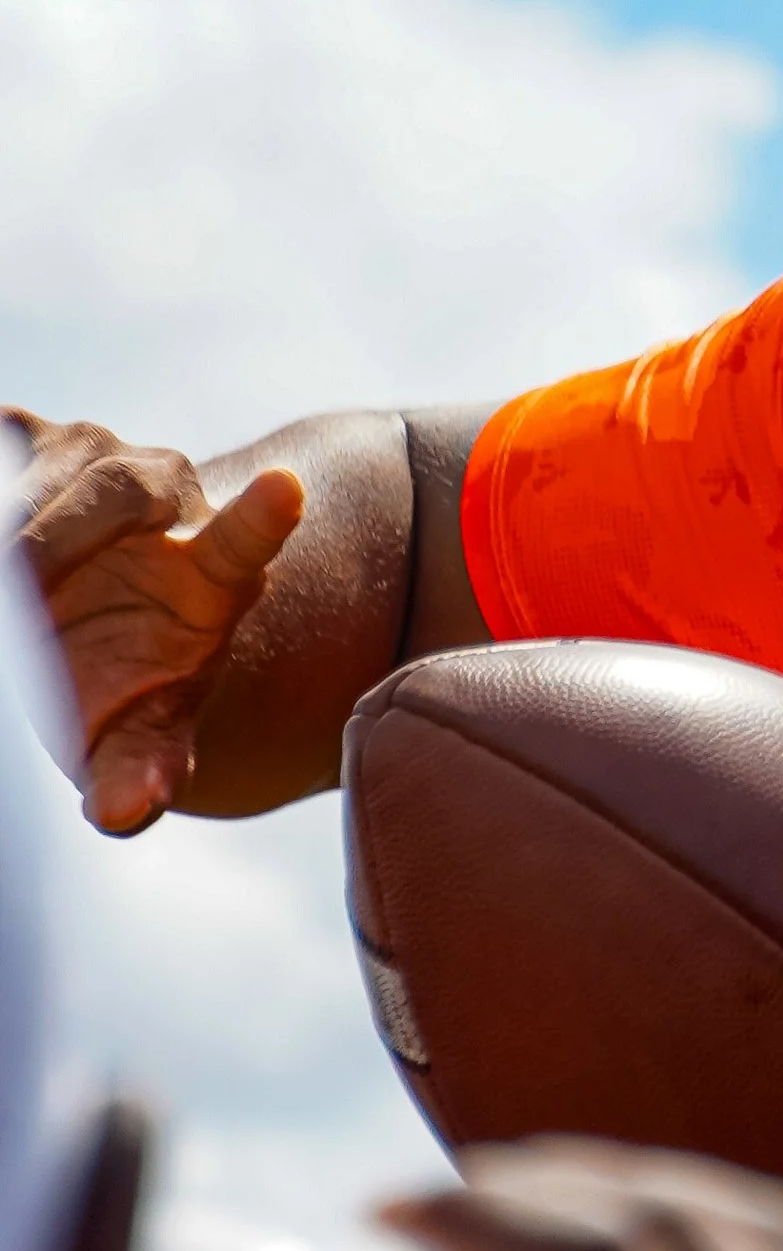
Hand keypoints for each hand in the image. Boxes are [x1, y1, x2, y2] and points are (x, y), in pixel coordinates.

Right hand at [5, 411, 303, 832]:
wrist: (95, 627)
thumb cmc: (131, 688)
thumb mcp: (140, 734)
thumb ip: (141, 773)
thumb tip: (126, 814)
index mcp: (216, 572)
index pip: (246, 542)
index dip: (262, 518)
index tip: (286, 491)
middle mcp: (170, 498)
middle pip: (124, 488)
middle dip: (55, 537)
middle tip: (14, 588)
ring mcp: (105, 459)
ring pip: (57, 461)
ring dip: (13, 518)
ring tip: (4, 592)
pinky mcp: (41, 441)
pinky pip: (8, 436)